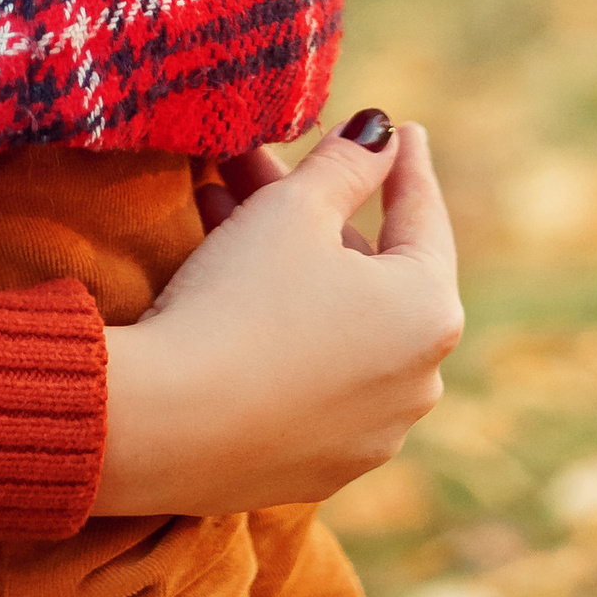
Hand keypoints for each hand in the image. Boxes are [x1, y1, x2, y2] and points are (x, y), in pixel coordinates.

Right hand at [89, 117, 461, 518]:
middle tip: (265, 168)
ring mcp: (372, 433)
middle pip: (371, 271)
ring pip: (338, 323)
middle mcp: (418, 382)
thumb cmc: (238, 301)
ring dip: (292, 267)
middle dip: (318, 215)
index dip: (406, 164)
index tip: (407, 130)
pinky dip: (285, 331)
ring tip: (221, 210)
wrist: (167, 425)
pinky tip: (230, 292)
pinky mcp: (320, 466)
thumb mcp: (293, 210)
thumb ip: (347, 163)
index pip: (424, 217)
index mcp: (428, 313)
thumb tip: (382, 133)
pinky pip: (314, 378)